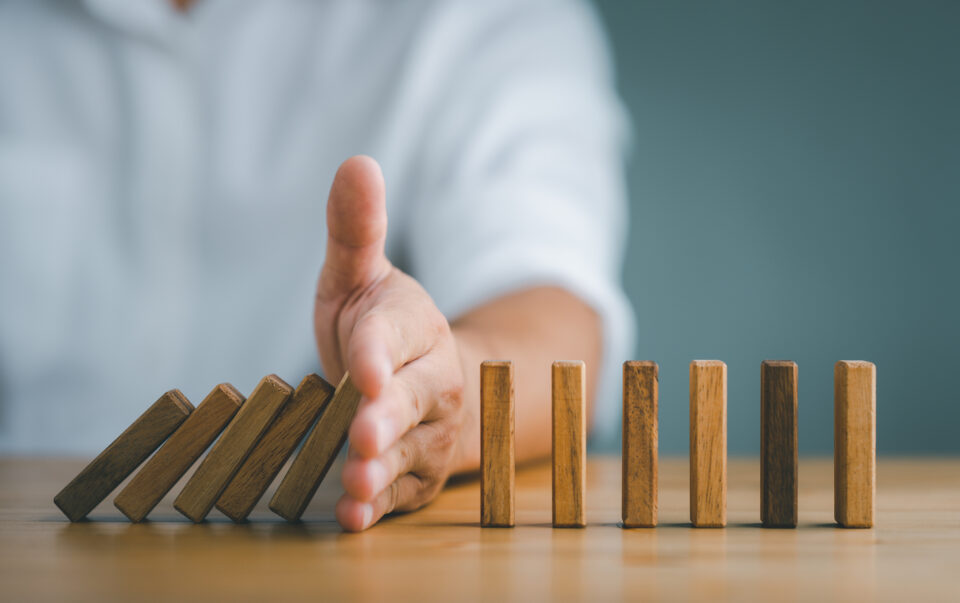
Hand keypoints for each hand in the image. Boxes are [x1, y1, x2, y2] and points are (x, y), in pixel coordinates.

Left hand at [314, 156, 464, 530]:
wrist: (424, 379)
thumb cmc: (381, 327)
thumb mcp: (359, 276)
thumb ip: (356, 230)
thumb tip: (357, 162)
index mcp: (414, 326)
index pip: (394, 337)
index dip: (378, 354)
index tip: (363, 371)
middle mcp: (433, 379)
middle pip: (413, 398)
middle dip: (388, 417)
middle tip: (363, 434)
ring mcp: (430, 429)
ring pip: (411, 450)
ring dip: (383, 470)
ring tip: (356, 487)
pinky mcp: (420, 471)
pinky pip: (404, 491)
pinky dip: (380, 507)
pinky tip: (352, 518)